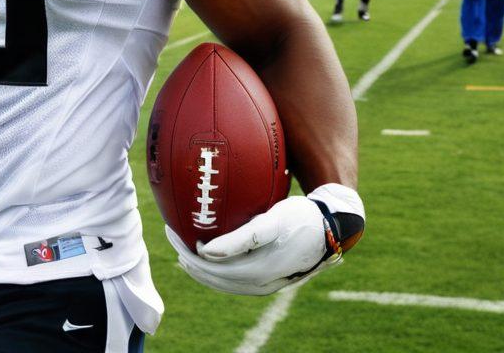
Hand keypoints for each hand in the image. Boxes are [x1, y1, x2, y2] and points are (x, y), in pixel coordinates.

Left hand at [170, 196, 334, 295]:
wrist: (332, 227)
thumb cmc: (300, 218)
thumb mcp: (270, 224)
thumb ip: (240, 239)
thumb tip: (205, 251)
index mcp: (257, 272)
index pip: (211, 268)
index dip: (188, 253)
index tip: (174, 232)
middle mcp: (260, 283)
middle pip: (214, 276)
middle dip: (189, 259)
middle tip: (172, 237)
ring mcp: (266, 284)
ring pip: (223, 281)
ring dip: (201, 267)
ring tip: (184, 249)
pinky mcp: (270, 278)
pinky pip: (236, 279)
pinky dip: (218, 269)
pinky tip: (210, 254)